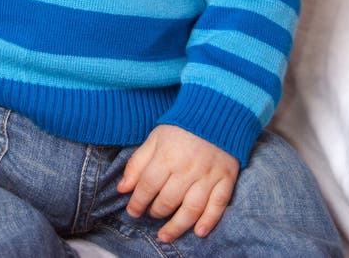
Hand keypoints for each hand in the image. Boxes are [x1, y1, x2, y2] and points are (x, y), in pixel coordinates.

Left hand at [117, 125, 238, 242]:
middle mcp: (187, 168)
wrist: (216, 112)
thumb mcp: (155, 138)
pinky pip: (218, 205)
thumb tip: (122, 188)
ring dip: (177, 227)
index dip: (137, 202)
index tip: (133, 211)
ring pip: (191, 209)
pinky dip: (209, 221)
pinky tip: (198, 232)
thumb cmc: (181, 126)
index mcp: (167, 156)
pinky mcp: (226, 179)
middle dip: (155, 212)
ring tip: (165, 235)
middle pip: (168, 200)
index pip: (148, 186)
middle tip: (151, 215)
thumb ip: (137, 163)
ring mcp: (208, 175)